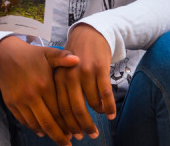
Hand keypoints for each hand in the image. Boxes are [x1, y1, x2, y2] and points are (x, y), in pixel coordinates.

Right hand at [0, 37, 79, 145]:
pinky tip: (41, 131)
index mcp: (44, 85)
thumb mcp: (48, 53)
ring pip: (35, 124)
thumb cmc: (31, 55)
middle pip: (48, 123)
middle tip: (68, 144)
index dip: (68, 124)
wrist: (6, 54)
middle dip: (59, 136)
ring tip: (57, 138)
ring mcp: (19, 100)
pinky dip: (33, 128)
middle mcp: (31, 95)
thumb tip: (78, 60)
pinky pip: (23, 121)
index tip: (77, 133)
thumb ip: (63, 58)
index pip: (59, 111)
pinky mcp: (10, 103)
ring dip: (47, 134)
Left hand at [54, 24, 114, 139]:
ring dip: (97, 115)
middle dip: (83, 126)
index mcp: (58, 78)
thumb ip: (63, 92)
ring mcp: (86, 72)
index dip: (68, 125)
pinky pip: (106, 95)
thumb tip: (64, 122)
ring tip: (100, 119)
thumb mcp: (63, 72)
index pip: (60, 108)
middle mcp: (70, 76)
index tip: (73, 136)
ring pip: (92, 104)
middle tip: (90, 135)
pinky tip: (110, 114)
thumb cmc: (76, 58)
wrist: (90, 34)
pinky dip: (109, 107)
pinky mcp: (100, 69)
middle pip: (76, 109)